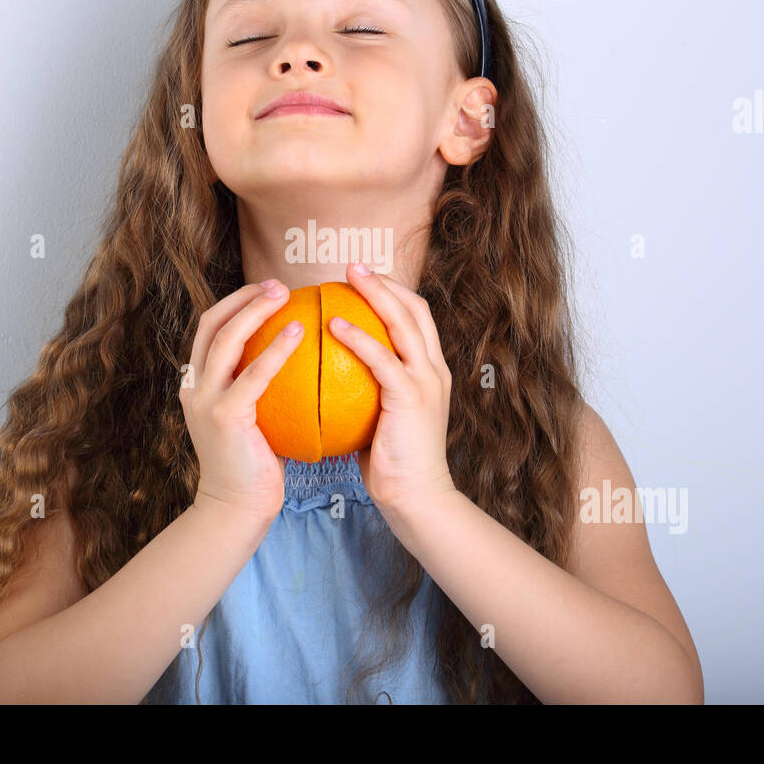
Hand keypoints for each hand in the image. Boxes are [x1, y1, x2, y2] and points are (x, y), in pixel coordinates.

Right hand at [179, 278, 302, 523]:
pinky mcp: (223, 416)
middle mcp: (194, 386)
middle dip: (244, 297)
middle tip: (279, 285)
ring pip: (226, 339)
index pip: (211, 329)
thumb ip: (261, 389)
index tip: (269, 289)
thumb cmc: (255, 465)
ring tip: (285, 295)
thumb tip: (300, 359)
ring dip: (255, 310)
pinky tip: (298, 333)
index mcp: (198, 383)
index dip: (236, 302)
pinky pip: (252, 374)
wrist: (235, 508)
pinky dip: (275, 349)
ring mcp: (204, 400)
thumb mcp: (255, 418)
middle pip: (213, 324)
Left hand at [329, 261, 456, 515]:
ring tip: (345, 278)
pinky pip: (382, 358)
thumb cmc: (391, 465)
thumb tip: (329, 376)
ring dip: (375, 294)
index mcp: (430, 372)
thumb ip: (367, 392)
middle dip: (385, 282)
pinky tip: (334, 325)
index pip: (416, 319)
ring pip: (404, 323)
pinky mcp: (412, 397)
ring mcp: (427, 382)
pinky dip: (359, 337)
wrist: (416, 498)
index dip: (393, 293)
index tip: (362, 280)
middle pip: (414, 310)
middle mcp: (434, 370)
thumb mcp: (380, 419)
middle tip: (351, 266)